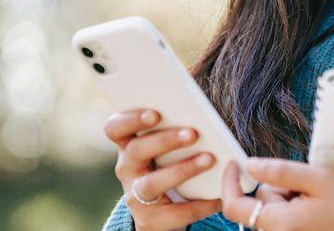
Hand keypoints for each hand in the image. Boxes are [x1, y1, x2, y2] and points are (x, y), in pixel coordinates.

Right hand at [104, 109, 221, 230]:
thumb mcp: (169, 149)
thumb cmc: (171, 165)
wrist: (164, 213)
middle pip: (136, 151)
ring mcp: (135, 196)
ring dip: (182, 170)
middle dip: (165, 140)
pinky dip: (198, 205)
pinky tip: (218, 197)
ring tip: (210, 159)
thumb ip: (178, 130)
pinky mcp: (149, 220)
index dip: (131, 119)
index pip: (115, 128)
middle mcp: (127, 169)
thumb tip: (206, 118)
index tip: (155, 113)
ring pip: (152, 183)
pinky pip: (174, 213)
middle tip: (193, 133)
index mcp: (129, 145)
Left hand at [220, 158, 333, 230]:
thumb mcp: (317, 178)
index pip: (234, 207)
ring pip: (272, 205)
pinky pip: (284, 212)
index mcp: (279, 223)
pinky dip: (295, 202)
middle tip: (307, 183)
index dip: (229, 182)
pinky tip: (316, 202)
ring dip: (289, 193)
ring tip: (316, 194)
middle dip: (276, 186)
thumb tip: (249, 165)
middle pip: (258, 201)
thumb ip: (281, 172)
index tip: (235, 162)